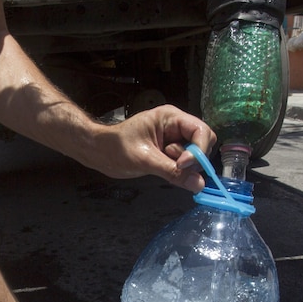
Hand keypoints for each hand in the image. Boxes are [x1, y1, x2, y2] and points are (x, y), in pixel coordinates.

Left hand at [85, 104, 216, 191]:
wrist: (99, 152)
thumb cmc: (116, 148)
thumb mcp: (145, 160)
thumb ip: (173, 171)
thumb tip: (198, 184)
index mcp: (170, 117)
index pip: (201, 130)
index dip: (198, 149)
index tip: (183, 165)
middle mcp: (176, 126)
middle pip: (203, 142)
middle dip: (193, 159)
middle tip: (174, 167)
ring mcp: (174, 139)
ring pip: (195, 155)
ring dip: (183, 166)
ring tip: (160, 164)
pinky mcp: (169, 152)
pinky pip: (184, 163)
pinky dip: (178, 170)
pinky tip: (161, 168)